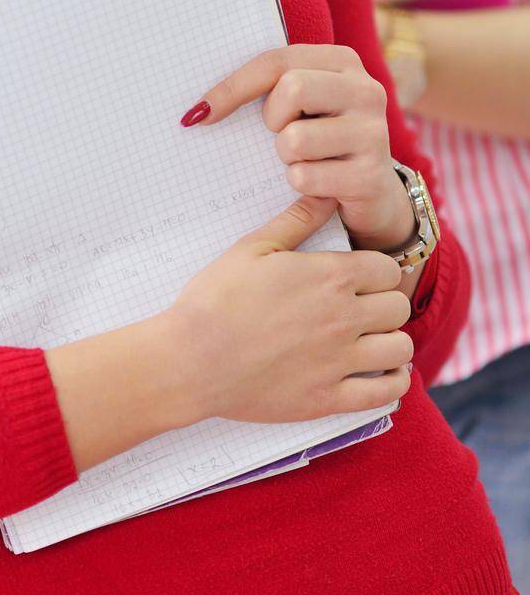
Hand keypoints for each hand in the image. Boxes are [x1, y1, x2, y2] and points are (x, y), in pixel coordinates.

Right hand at [158, 194, 412, 423]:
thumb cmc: (217, 297)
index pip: (387, 267)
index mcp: (329, 276)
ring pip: (401, 348)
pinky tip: (379, 371)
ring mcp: (340, 362)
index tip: (360, 274)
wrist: (192, 358)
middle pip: (399, 306)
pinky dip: (392, 382)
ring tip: (370, 338)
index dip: (376, 268)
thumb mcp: (254, 247)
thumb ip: (298, 219)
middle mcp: (344, 317)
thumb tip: (328, 195)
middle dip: (385, 301)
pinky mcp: (330, 399)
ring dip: (391, 340)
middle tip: (362, 305)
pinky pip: (387, 393)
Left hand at [181, 45, 414, 250]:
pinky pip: (305, 178)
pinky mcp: (371, 176)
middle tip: (282, 132)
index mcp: (342, 61)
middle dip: (273, 118)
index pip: (276, 61)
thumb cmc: (322, 139)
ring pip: (295, 139)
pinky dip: (299, 184)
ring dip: (285, 157)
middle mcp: (366, 90)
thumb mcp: (302, 104)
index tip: (200, 112)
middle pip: (292, 89)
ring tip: (305, 159)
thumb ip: (267, 88)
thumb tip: (197, 110)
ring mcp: (373, 133)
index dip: (232, 87)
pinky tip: (319, 184)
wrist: (373, 193)